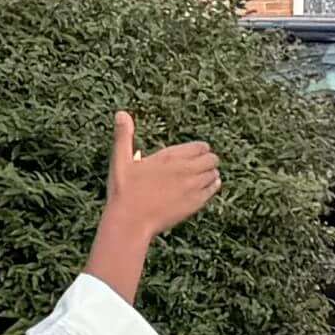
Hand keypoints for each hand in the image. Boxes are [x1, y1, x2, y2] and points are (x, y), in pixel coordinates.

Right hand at [103, 111, 222, 243]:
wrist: (130, 222)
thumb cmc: (124, 192)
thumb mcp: (120, 161)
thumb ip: (124, 136)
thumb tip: (121, 113)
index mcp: (170, 157)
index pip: (200, 146)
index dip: (198, 150)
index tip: (192, 155)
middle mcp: (186, 169)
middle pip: (212, 159)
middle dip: (207, 160)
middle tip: (198, 166)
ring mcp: (193, 187)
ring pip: (214, 174)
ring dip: (209, 174)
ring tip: (199, 178)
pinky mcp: (196, 202)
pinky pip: (214, 189)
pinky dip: (211, 187)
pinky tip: (202, 189)